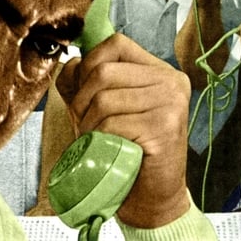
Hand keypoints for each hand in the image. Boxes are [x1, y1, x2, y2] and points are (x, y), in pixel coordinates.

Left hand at [55, 33, 190, 227]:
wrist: (151, 196)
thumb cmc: (125, 151)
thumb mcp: (100, 109)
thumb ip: (84, 82)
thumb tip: (68, 61)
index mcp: (159, 71)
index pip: (116, 44)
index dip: (88, 63)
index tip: (82, 91)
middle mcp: (170, 81)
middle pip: (104, 71)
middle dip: (81, 99)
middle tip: (82, 123)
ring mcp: (171, 102)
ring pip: (104, 98)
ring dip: (87, 122)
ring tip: (93, 138)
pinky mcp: (165, 127)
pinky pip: (113, 123)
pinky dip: (99, 137)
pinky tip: (105, 148)